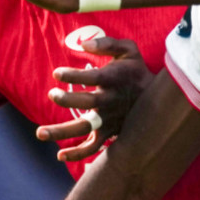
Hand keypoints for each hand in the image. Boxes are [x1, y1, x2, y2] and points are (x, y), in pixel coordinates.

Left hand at [36, 30, 143, 163]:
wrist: (160, 99)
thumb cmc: (136, 71)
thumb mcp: (129, 50)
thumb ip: (107, 44)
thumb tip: (83, 45)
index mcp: (114, 79)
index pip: (94, 77)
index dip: (75, 75)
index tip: (56, 73)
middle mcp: (111, 101)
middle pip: (89, 104)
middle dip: (69, 100)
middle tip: (52, 94)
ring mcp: (110, 120)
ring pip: (86, 129)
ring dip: (62, 132)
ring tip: (40, 133)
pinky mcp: (109, 133)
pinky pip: (93, 147)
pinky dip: (78, 154)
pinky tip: (60, 155)